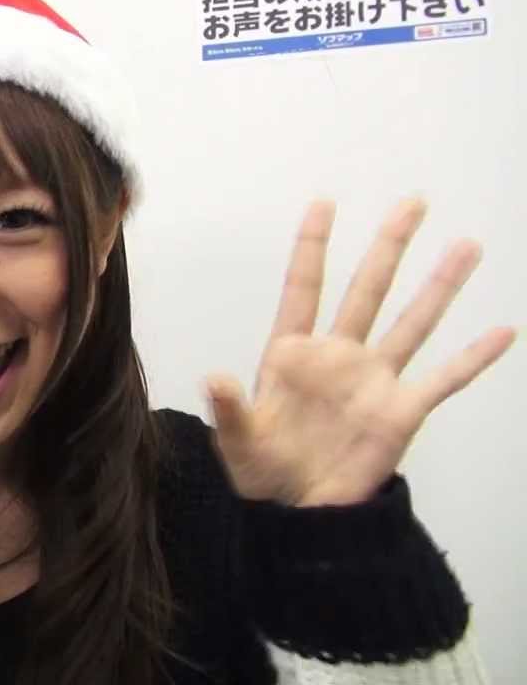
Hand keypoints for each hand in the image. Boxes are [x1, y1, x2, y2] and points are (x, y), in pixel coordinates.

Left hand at [206, 200, 515, 506]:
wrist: (299, 511)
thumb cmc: (261, 469)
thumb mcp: (237, 440)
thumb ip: (229, 408)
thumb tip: (214, 378)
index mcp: (291, 354)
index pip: (304, 289)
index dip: (312, 247)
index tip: (324, 203)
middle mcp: (338, 356)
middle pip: (366, 290)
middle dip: (389, 246)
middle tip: (413, 202)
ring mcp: (373, 380)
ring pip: (411, 322)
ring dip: (440, 286)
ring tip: (466, 246)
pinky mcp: (401, 410)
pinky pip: (444, 379)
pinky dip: (474, 358)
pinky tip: (502, 331)